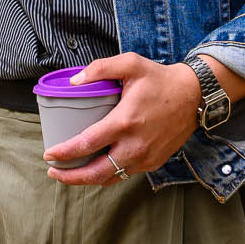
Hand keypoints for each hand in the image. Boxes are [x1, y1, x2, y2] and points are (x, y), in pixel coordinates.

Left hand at [43, 53, 198, 185]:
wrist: (194, 96)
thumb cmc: (160, 79)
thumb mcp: (131, 64)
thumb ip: (100, 68)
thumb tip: (74, 81)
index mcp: (125, 122)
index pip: (87, 144)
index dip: (64, 152)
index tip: (49, 154)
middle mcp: (134, 145)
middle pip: (95, 172)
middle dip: (70, 177)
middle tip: (53, 171)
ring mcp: (145, 157)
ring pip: (110, 178)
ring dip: (87, 180)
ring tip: (70, 174)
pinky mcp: (153, 162)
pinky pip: (125, 174)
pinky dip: (107, 175)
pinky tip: (96, 168)